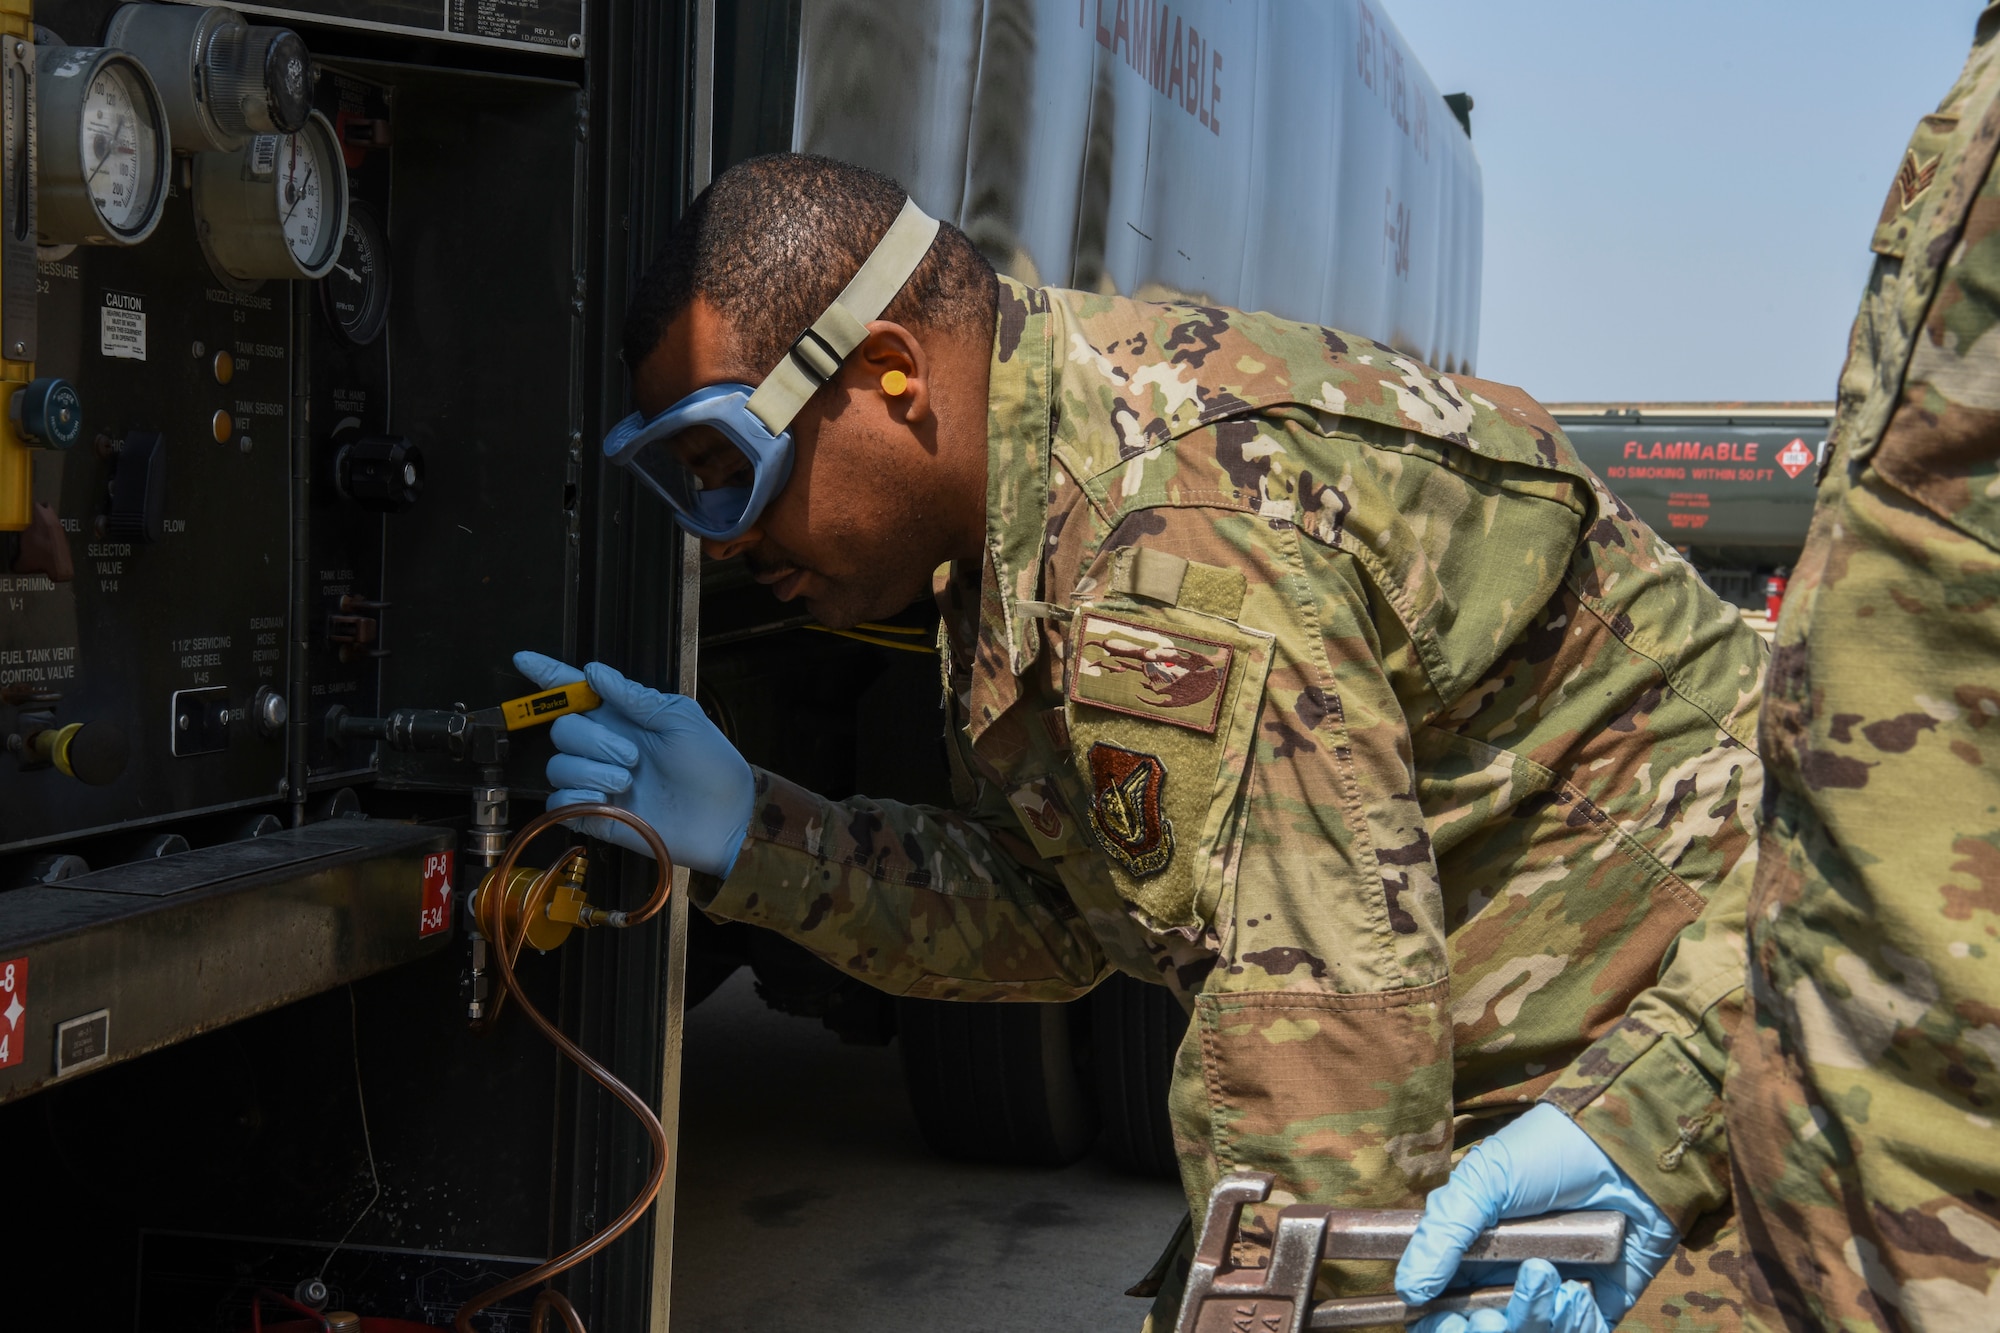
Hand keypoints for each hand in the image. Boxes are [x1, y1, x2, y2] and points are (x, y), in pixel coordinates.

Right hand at [513, 651, 754, 876]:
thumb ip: (634, 697)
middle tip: (632, 757)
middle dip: (592, 740)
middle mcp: (604, 747)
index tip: (524, 659)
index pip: (576, 691)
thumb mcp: (679, 719)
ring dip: (590, 772)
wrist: (725, 817)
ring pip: (557, 765)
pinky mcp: (594, 814)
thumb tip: (593, 672)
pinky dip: (577, 798)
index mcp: (623, 718)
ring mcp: (597, 781)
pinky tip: (606, 801)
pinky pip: (559, 800)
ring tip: (627, 782)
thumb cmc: (711, 765)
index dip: (548, 674)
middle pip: (561, 729)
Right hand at [1396, 1103, 1679, 1332]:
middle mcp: (1510, 1277)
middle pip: (1485, 1329)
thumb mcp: (1483, 1182)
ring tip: (1543, 1277)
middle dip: (1483, 1331)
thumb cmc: (1547, 1153)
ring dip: (1530, 1319)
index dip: (1437, 1322)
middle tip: (1488, 1319)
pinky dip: (1573, 1322)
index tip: (1440, 1322)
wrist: (1625, 1151)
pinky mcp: (1598, 1302)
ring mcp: (1554, 1292)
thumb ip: (1442, 1235)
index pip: (1442, 1304)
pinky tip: (1575, 1291)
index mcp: (1472, 1251)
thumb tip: (1408, 1289)